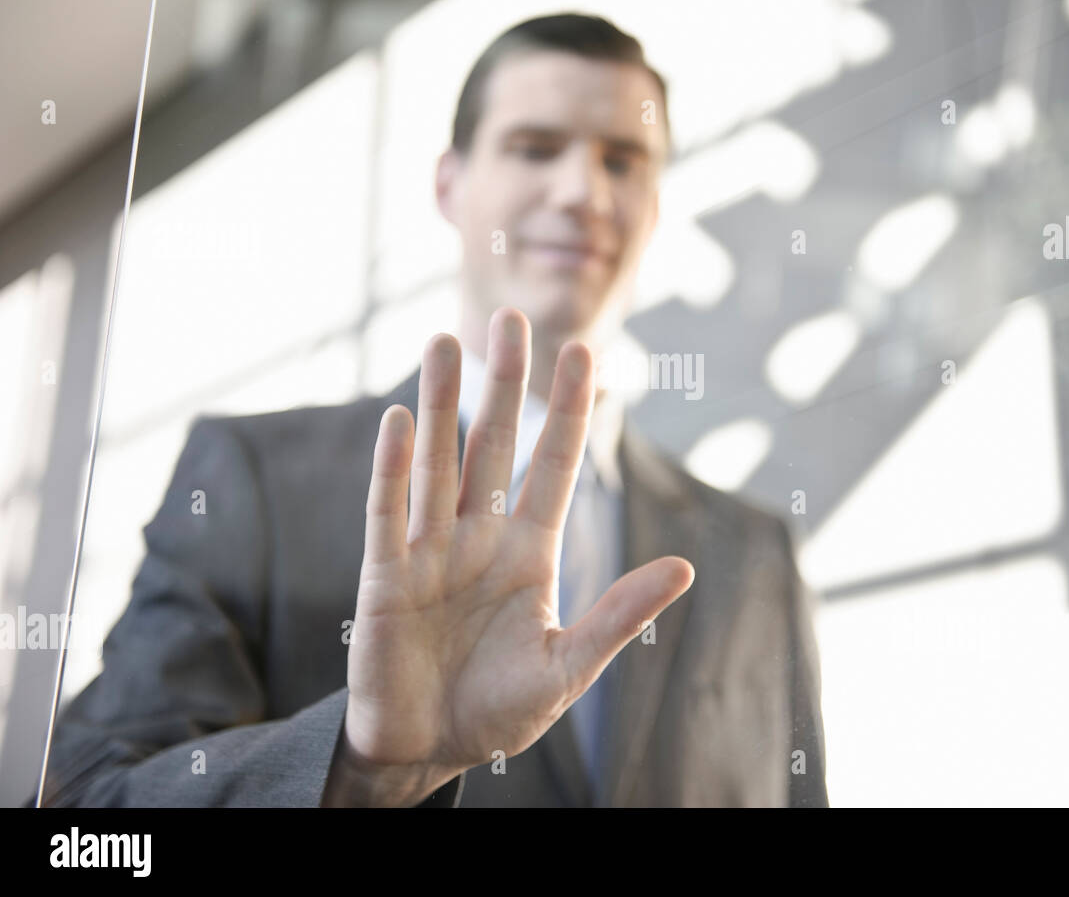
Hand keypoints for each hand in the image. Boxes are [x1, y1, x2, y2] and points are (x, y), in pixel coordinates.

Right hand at [325, 308, 693, 805]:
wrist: (427, 749)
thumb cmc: (498, 709)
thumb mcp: (569, 664)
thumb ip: (620, 615)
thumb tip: (685, 567)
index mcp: (529, 551)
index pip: (554, 465)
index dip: (567, 411)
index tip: (583, 354)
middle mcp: (480, 536)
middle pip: (495, 445)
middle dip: (506, 385)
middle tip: (513, 320)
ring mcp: (430, 550)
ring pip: (439, 463)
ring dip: (442, 405)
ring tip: (446, 342)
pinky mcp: (383, 576)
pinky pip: (389, 512)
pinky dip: (393, 469)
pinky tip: (400, 421)